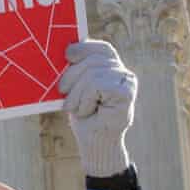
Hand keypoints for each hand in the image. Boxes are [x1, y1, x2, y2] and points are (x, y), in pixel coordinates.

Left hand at [58, 40, 136, 176]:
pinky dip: (85, 100)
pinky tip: (89, 111)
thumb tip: (62, 50)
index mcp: (111, 68)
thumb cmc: (83, 114)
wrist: (94, 141)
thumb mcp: (75, 87)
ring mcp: (127, 82)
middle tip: (62, 91)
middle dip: (71, 75)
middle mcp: (123, 72)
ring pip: (92, 73)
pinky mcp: (126, 93)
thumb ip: (74, 69)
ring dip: (77, 94)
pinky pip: (96, 85)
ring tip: (78, 108)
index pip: (101, 48)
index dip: (84, 47)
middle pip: (92, 59)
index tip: (67, 55)